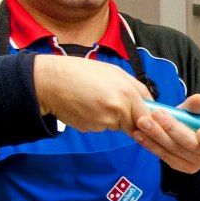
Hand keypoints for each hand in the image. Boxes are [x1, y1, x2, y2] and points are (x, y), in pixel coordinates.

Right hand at [33, 55, 149, 132]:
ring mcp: (104, 122)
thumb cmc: (81, 72)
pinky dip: (98, 120)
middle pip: (135, 125)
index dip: (148, 118)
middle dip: (130, 118)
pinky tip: (87, 106)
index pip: (148, 116)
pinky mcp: (92, 129)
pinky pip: (102, 127)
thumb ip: (135, 88)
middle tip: (114, 103)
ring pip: (117, 126)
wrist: (50, 82)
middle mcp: (118, 110)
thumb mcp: (113, 72)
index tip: (146, 117)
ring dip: (113, 118)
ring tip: (96, 100)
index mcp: (127, 93)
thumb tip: (149, 102)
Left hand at [132, 93, 199, 173]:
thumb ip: (196, 107)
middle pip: (191, 147)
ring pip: (174, 150)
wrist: (182, 130)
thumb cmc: (194, 121)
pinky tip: (139, 134)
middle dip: (173, 129)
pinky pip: (163, 156)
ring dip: (157, 135)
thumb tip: (198, 99)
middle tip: (157, 114)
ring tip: (142, 121)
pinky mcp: (177, 166)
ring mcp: (192, 165)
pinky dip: (150, 145)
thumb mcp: (195, 111)